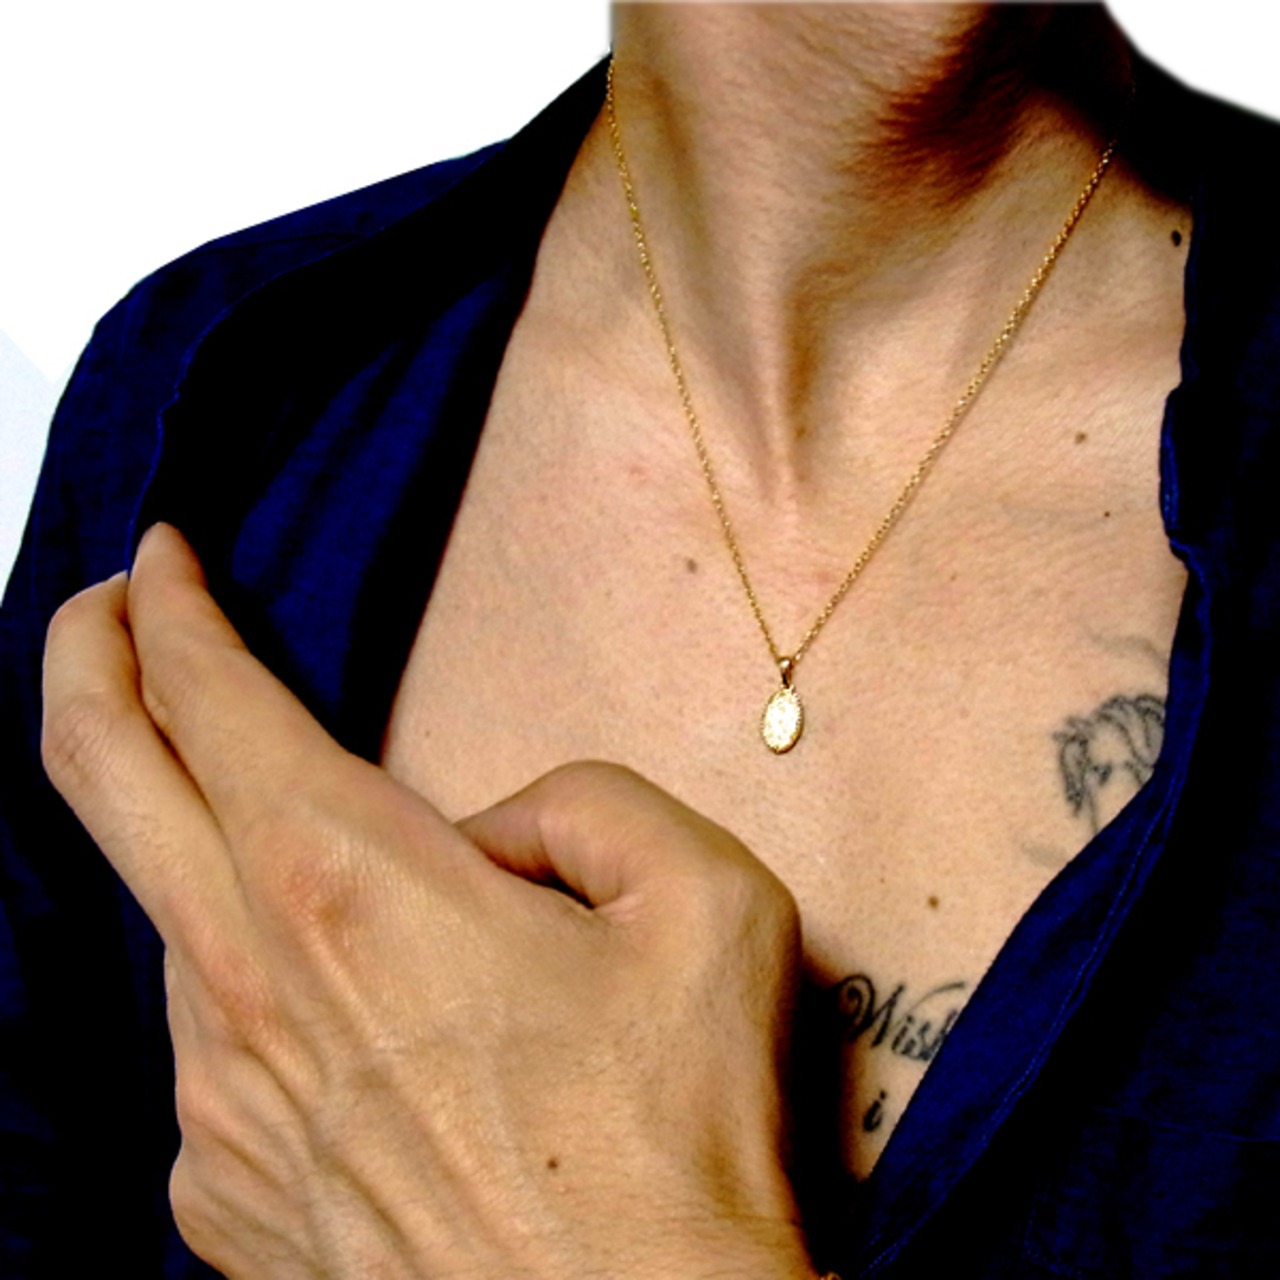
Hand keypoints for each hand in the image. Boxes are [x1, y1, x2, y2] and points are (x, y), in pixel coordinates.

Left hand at [41, 524, 819, 1278]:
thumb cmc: (676, 1142)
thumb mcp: (707, 903)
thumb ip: (588, 801)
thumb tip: (488, 829)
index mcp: (355, 889)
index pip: (213, 703)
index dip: (172, 612)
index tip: (158, 557)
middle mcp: (254, 987)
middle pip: (104, 781)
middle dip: (86, 665)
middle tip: (98, 608)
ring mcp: (218, 1104)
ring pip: (167, 919)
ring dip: (184, 834)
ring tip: (248, 808)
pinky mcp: (223, 1196)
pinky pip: (214, 1047)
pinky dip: (251, 983)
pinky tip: (330, 1007)